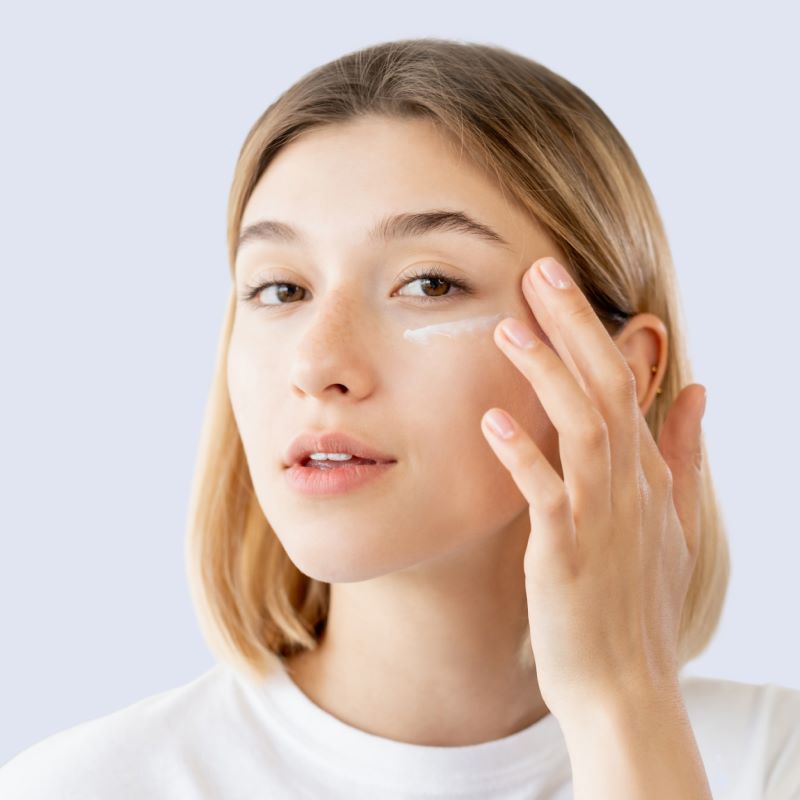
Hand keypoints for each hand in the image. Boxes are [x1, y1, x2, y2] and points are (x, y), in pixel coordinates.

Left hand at [481, 257, 706, 723]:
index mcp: (647, 476)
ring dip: (548, 375)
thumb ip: (684, 455)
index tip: (559, 285)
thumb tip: (698, 390)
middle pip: (607, 389)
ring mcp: (600, 521)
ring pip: (583, 429)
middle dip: (574, 327)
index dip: (593, 330)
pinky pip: (547, 497)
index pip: (625, 385)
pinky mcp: (566, 557)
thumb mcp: (675, 525)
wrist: (626, 687)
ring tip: (510, 326)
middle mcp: (629, 488)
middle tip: (539, 271)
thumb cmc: (640, 605)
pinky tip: (492, 419)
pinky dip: (523, 456)